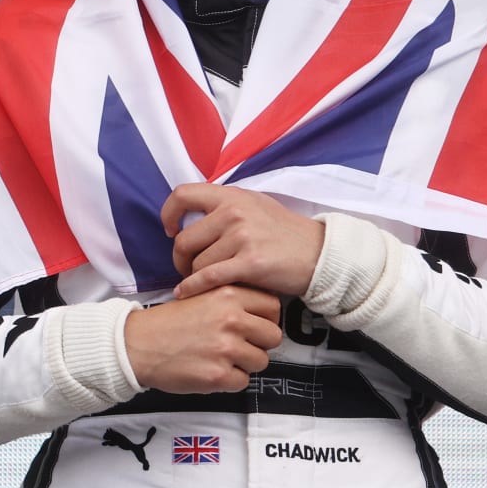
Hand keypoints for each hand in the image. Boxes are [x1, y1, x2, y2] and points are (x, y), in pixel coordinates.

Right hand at [123, 285, 281, 392]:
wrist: (136, 345)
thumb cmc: (168, 321)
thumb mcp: (201, 293)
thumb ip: (231, 298)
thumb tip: (262, 311)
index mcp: (228, 294)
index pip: (273, 307)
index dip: (266, 318)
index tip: (255, 325)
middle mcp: (231, 319)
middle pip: (273, 336)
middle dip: (260, 343)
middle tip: (240, 345)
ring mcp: (226, 348)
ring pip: (261, 361)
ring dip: (245, 363)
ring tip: (222, 358)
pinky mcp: (218, 375)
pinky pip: (243, 381)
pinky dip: (230, 380)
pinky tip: (211, 370)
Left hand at [160, 183, 324, 299]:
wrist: (318, 253)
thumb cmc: (285, 232)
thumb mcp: (255, 205)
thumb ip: (226, 206)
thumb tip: (193, 212)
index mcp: (232, 195)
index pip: (184, 194)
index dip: (168, 213)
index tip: (170, 229)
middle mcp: (234, 212)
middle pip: (184, 239)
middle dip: (179, 258)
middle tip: (185, 267)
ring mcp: (242, 237)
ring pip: (196, 263)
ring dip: (194, 276)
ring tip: (202, 281)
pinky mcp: (250, 263)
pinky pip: (208, 278)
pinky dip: (192, 288)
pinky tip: (186, 293)